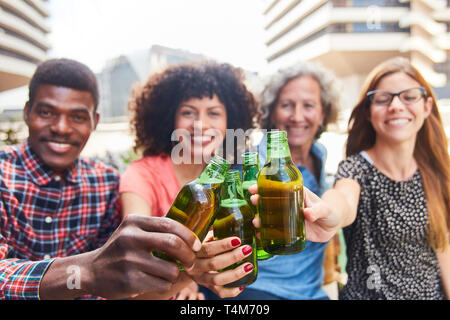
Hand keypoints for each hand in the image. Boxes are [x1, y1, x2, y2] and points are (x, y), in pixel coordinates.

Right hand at [84, 214, 201, 298]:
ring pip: (171, 269)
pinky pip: (162, 284)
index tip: (196, 245)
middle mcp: (130, 238)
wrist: (90, 272)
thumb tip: (194, 230)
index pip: (170, 224)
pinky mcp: (129, 281)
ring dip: (175, 274)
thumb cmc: (121, 250)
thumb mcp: (133, 231)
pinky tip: (156, 282)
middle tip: (190, 262)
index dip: (189, 235)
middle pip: (174, 243)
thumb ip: (157, 229)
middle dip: (188, 255)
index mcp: (133, 222)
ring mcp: (129, 260)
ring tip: (168, 274)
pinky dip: (165, 285)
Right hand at [186, 232, 253, 297]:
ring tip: (249, 266)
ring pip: (218, 280)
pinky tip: (243, 285)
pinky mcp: (207, 287)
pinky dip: (232, 291)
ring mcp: (200, 279)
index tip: (238, 240)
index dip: (223, 245)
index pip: (208, 249)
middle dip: (233, 257)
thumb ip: (212, 234)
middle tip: (247, 249)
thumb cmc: (197, 246)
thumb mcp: (200, 238)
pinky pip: (220, 293)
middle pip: (214, 264)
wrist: (184, 263)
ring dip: (235, 274)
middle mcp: (194, 267)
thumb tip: (231, 221)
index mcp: (192, 252)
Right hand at [248, 184, 338, 242]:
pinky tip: (260, 237)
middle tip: (254, 202)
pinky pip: (276, 232)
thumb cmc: (329, 211)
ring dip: (260, 218)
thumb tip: (307, 214)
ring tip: (256, 222)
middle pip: (269, 202)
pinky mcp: (289, 231)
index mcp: (295, 194)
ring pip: (270, 217)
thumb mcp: (324, 209)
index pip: (277, 188)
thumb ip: (317, 211)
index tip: (254, 189)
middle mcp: (288, 205)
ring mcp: (287, 218)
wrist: (333, 225)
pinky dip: (267, 234)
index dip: (264, 187)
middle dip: (259, 201)